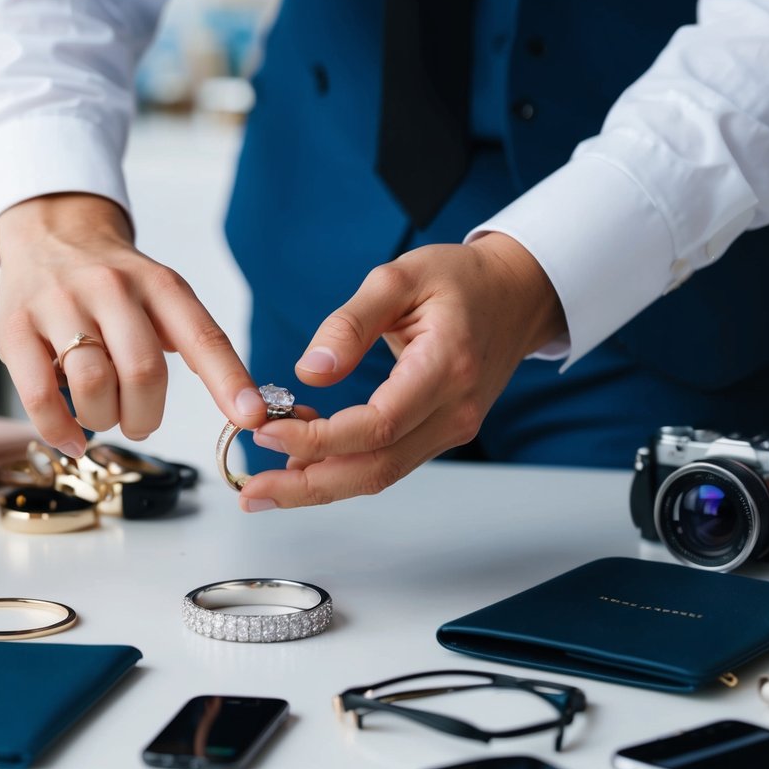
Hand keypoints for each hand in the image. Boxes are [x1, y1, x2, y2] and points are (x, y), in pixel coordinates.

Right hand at [0, 193, 266, 455]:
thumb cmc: (114, 285)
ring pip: (93, 383)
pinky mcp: (14, 326)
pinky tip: (72, 438)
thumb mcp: (164, 298)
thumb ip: (198, 345)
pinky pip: (38, 395)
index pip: (203, 335)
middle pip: (143, 371)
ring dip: (105, 419)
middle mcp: (111, 288)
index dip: (229, 380)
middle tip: (140, 421)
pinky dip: (58, 429)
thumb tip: (244, 408)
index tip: (251, 416)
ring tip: (103, 416)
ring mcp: (59, 304)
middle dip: (147, 415)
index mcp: (160, 286)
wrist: (49, 233)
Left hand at [238, 232, 564, 510]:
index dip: (319, 439)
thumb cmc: (459, 280)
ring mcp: (452, 428)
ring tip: (264, 485)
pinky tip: (302, 464)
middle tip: (252, 490)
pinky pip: (388, 462)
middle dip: (309, 486)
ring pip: (380, 475)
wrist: (515, 296)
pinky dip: (342, 469)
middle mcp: (455, 410)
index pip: (378, 425)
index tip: (267, 432)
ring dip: (320, 486)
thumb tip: (310, 370)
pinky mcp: (441, 433)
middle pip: (376, 468)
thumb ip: (350, 323)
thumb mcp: (399, 277)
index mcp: (447, 366)